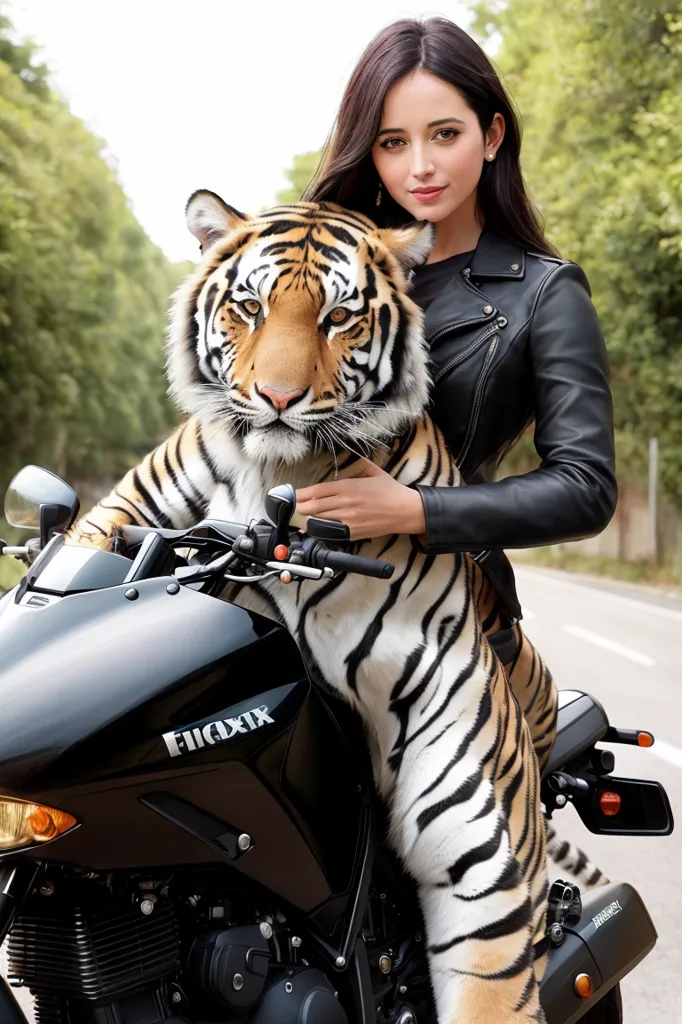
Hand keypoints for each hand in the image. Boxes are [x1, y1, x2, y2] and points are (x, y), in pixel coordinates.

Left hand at [296, 459, 425, 539]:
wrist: (405, 510)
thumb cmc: (391, 491)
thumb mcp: (374, 472)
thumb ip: (360, 464)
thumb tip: (352, 456)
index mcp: (349, 486)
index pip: (319, 490)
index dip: (303, 493)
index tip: (293, 495)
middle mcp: (346, 502)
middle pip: (315, 505)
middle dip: (300, 507)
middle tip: (290, 507)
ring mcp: (348, 518)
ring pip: (320, 519)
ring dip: (306, 518)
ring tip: (295, 517)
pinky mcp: (353, 531)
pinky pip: (331, 532)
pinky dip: (318, 530)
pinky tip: (309, 530)